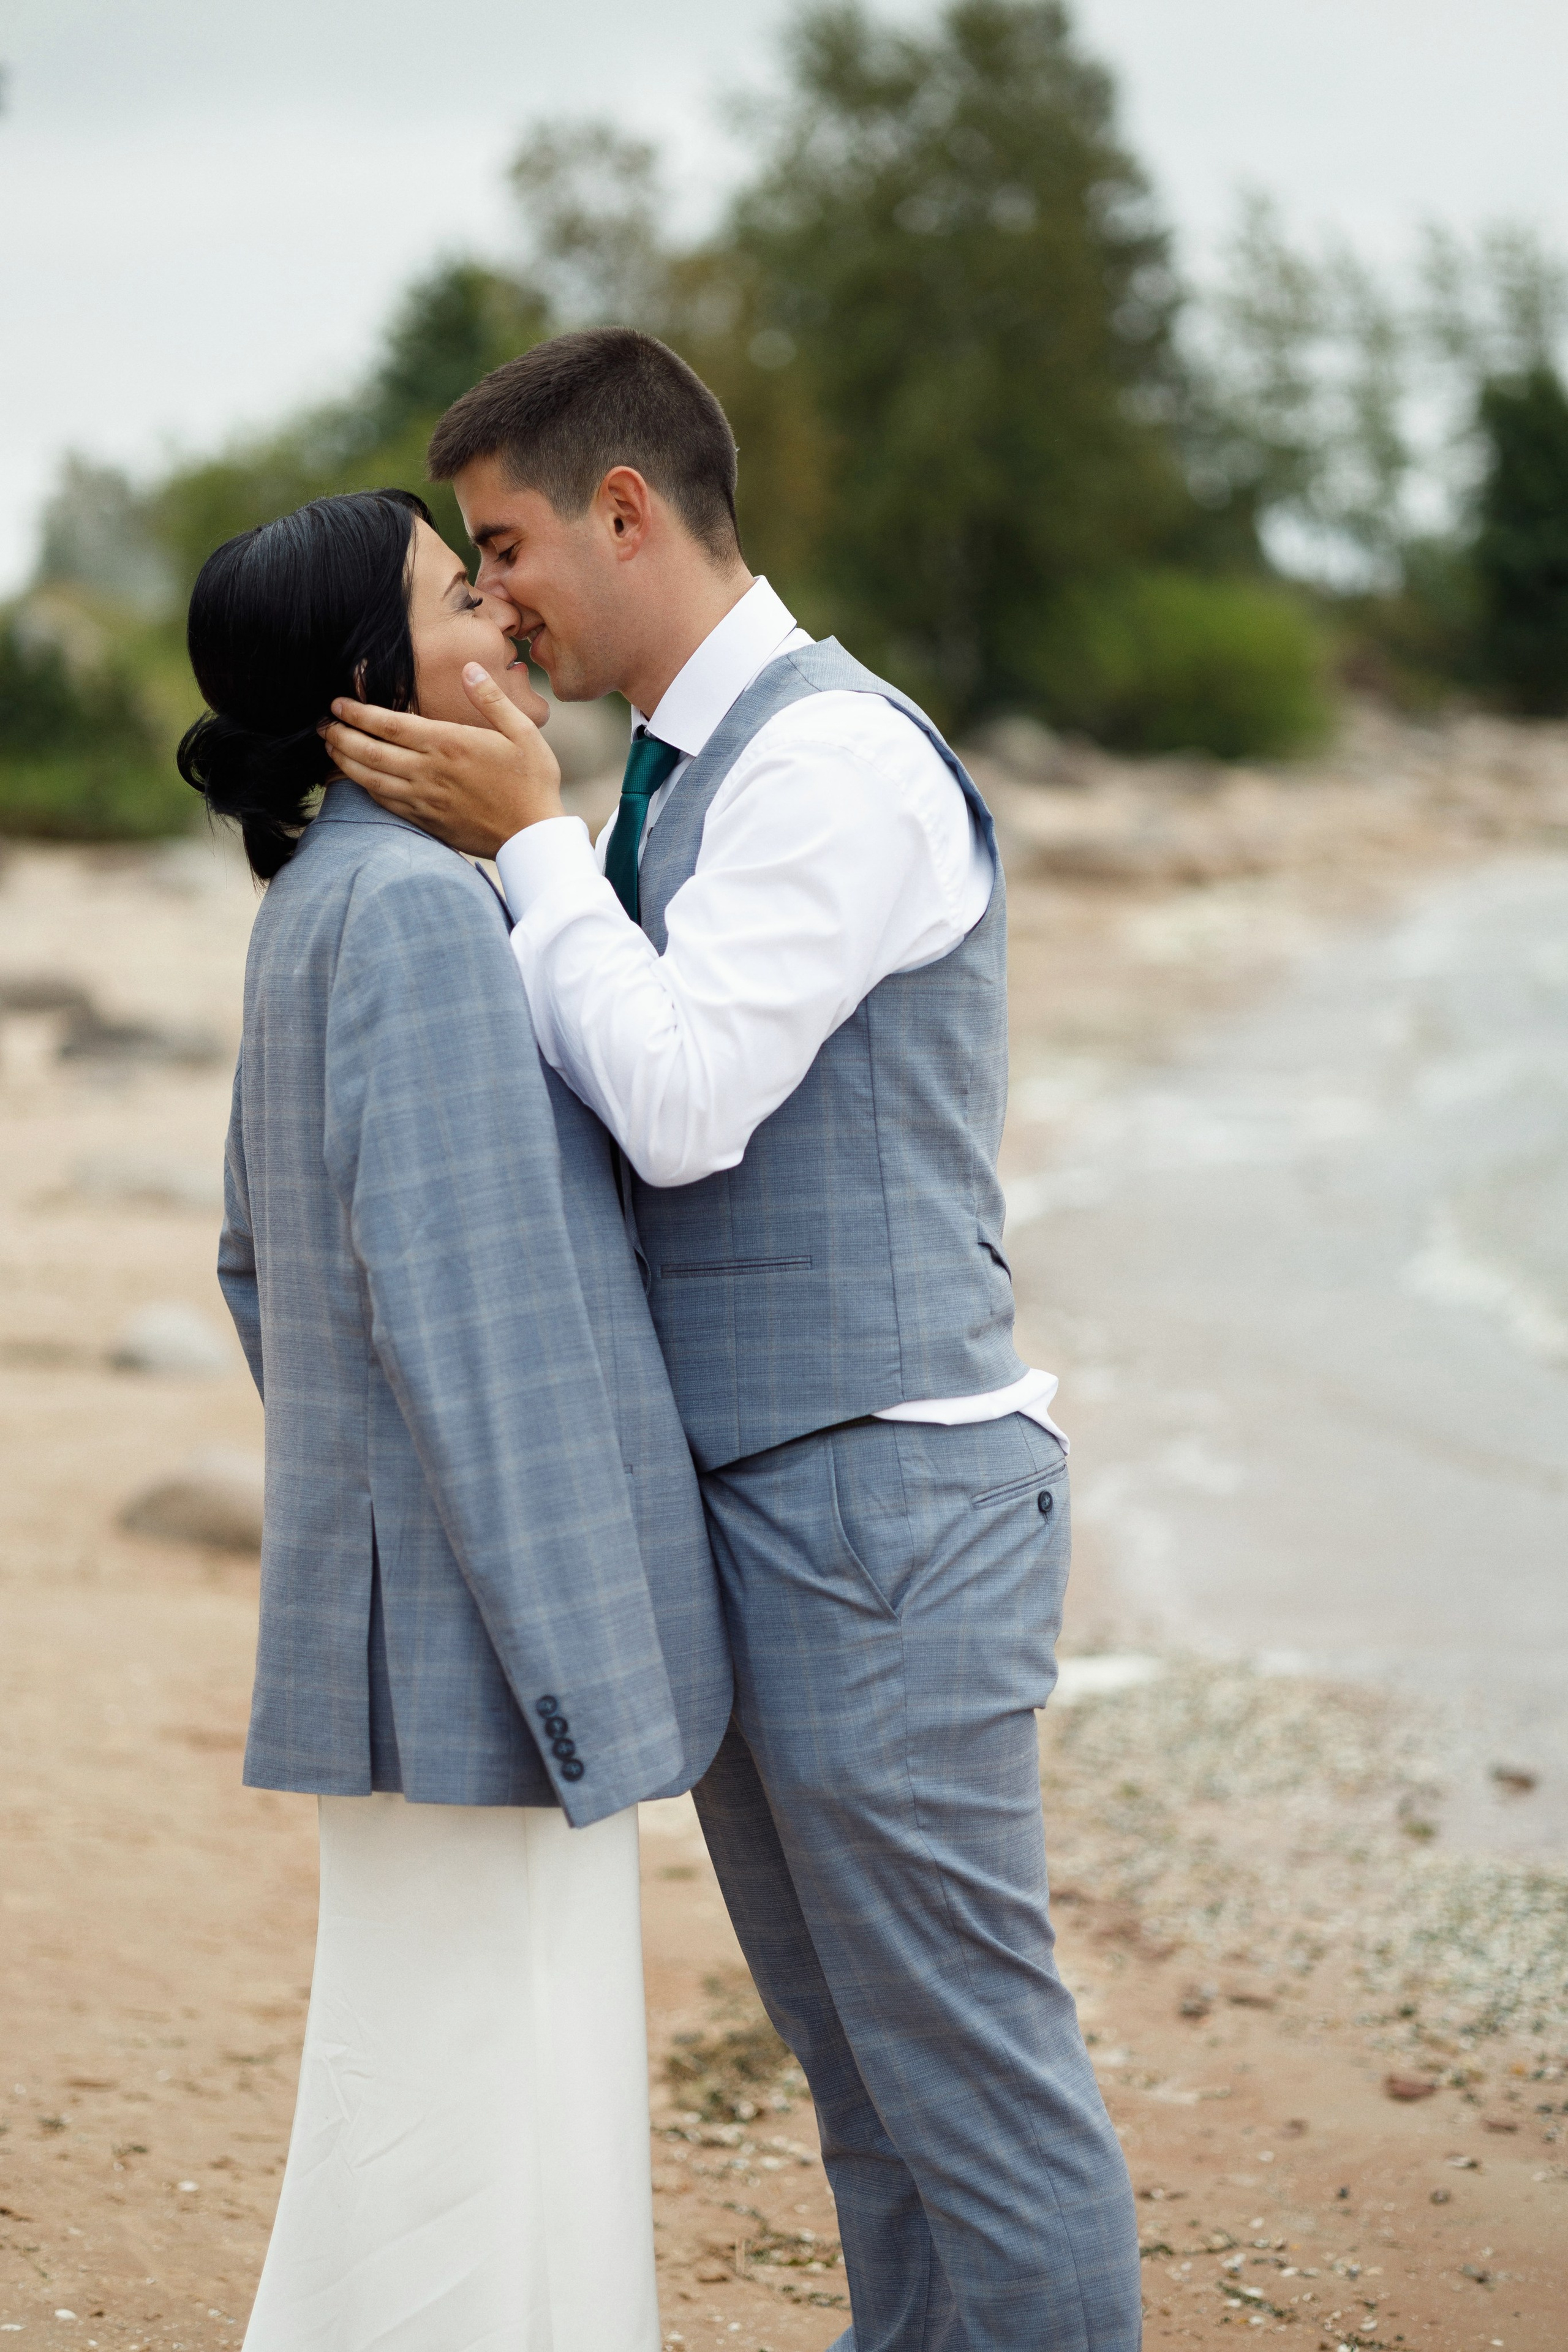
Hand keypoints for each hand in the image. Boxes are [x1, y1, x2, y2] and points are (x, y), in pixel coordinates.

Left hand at [322, 665, 564, 857]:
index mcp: (449, 744)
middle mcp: (430, 772)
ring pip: (371, 780)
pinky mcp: (427, 822)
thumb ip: (492, 699)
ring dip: (346, 763)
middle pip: (370, 752)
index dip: (358, 712)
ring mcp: (425, 800)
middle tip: (323, 725)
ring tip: (330, 749)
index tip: (338, 703)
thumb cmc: (532, 783)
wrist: (533, 836)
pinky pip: (386, 804)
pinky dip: (366, 790)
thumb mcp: (522, 732)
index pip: (390, 724)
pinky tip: (358, 781)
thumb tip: (470, 669)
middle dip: (341, 736)